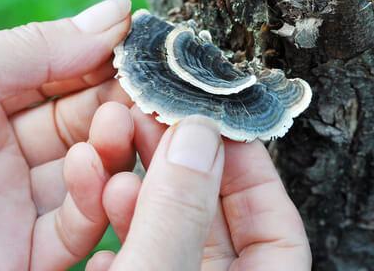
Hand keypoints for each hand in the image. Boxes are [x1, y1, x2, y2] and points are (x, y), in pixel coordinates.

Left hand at [0, 0, 135, 269]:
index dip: (98, 60)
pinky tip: (95, 170)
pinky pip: (73, 230)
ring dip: (113, 148)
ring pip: (87, 175)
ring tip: (119, 125)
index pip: (58, 76)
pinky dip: (96, 200)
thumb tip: (117, 14)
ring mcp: (9, 209)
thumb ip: (34, 49)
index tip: (141, 47)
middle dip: (115, 102)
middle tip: (147, 89)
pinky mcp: (17, 260)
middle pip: (79, 124)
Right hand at [85, 109, 311, 270]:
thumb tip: (194, 136)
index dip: (251, 168)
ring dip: (141, 190)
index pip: (279, 230)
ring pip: (170, 233)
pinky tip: (94, 207)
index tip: (214, 124)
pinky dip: (116, 230)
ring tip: (114, 148)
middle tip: (154, 118)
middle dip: (182, 163)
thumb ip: (178, 216)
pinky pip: (137, 257)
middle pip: (215, 220)